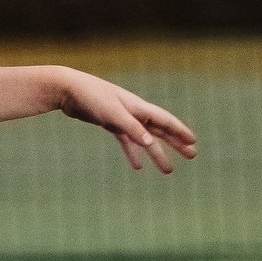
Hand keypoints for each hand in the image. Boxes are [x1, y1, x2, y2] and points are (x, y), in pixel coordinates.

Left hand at [58, 72, 196, 173]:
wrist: (68, 90)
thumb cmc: (91, 97)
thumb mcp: (113, 114)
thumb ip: (132, 128)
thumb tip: (150, 143)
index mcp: (138, 108)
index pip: (165, 120)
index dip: (179, 131)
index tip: (193, 142)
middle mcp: (134, 112)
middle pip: (160, 131)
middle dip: (176, 143)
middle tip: (192, 155)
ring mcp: (123, 118)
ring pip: (145, 139)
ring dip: (156, 154)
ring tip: (168, 170)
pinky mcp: (110, 124)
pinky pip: (127, 141)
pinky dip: (133, 153)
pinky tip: (137, 166)